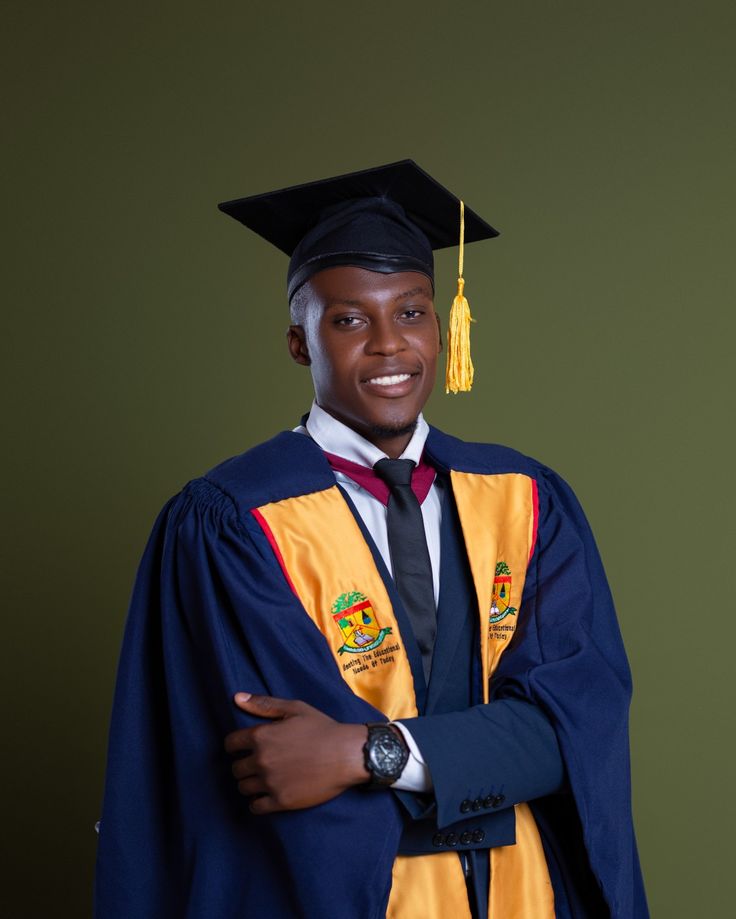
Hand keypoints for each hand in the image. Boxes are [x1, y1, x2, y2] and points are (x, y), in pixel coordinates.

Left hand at [224, 693, 368, 813]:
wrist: (347, 755)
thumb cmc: (322, 728)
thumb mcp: (294, 709)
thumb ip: (264, 704)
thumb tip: (236, 698)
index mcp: (261, 736)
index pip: (230, 744)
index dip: (236, 746)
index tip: (243, 749)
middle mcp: (261, 760)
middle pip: (236, 768)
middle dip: (244, 765)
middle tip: (258, 764)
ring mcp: (270, 782)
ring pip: (243, 787)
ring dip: (250, 783)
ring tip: (264, 779)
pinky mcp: (280, 801)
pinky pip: (255, 806)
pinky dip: (257, 802)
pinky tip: (267, 796)